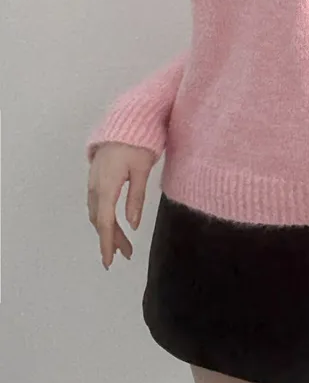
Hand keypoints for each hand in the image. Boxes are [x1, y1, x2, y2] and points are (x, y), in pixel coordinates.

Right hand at [86, 142, 156, 268]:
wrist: (125, 121)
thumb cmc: (137, 143)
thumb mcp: (141, 170)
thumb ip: (136, 197)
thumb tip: (133, 224)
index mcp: (106, 185)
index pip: (105, 221)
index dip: (108, 242)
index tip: (110, 260)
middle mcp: (95, 186)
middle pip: (100, 220)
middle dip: (112, 239)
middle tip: (126, 255)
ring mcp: (93, 182)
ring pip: (97, 213)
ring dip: (109, 230)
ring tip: (124, 246)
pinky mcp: (96, 179)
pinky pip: (97, 204)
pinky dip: (105, 218)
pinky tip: (114, 225)